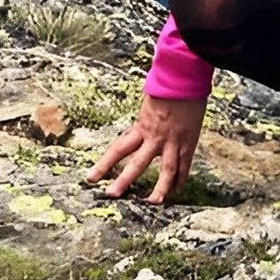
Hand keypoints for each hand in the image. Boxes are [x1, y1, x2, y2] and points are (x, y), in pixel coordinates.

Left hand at [86, 93, 206, 203]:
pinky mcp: (188, 142)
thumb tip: (139, 121)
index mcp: (141, 126)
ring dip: (159, 189)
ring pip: (165, 171)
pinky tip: (176, 190)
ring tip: (152, 203)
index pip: (118, 149)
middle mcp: (154, 137)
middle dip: (123, 181)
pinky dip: (180, 179)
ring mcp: (172, 141)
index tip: (90, 178)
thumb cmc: (166, 85)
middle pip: (137, 164)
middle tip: (111, 195)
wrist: (185, 77)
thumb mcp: (148, 100)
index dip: (103, 164)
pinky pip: (184, 165)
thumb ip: (143, 117)